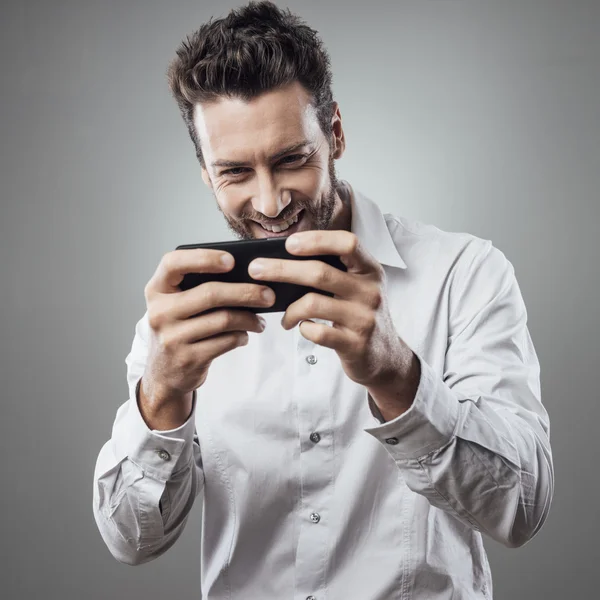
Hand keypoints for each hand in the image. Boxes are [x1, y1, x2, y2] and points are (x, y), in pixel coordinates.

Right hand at [141, 248, 274, 428]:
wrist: (163, 373)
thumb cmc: (179, 327)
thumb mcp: (176, 304)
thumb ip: (197, 287)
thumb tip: (247, 277)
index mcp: (156, 290)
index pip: (173, 263)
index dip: (203, 258)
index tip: (231, 260)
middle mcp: (159, 312)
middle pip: (210, 294)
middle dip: (246, 292)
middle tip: (268, 294)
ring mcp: (172, 337)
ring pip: (223, 319)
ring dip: (249, 318)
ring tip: (260, 320)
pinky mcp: (188, 358)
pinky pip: (226, 341)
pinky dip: (242, 336)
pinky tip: (245, 334)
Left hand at [247, 230, 418, 415]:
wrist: (385, 357)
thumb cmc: (360, 314)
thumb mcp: (358, 287)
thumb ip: (334, 271)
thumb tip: (282, 259)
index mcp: (370, 270)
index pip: (347, 243)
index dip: (316, 240)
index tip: (288, 243)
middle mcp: (370, 291)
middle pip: (320, 272)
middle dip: (281, 269)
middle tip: (255, 270)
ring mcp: (364, 319)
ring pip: (313, 303)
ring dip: (289, 309)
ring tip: (283, 317)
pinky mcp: (355, 344)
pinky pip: (317, 333)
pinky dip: (303, 329)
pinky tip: (302, 329)